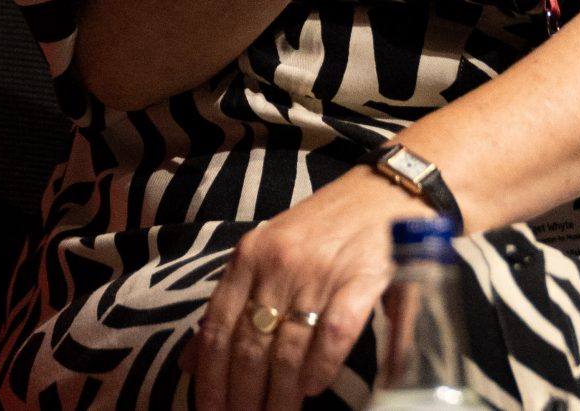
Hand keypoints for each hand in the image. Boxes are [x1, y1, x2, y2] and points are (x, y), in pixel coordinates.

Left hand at [190, 167, 435, 410]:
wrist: (388, 188)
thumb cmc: (327, 225)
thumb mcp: (269, 251)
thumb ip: (233, 301)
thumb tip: (191, 360)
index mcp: (249, 255)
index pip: (217, 327)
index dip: (211, 378)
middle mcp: (279, 262)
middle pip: (250, 346)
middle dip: (244, 396)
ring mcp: (320, 271)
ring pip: (288, 348)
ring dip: (280, 394)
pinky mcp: (362, 278)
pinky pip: (334, 333)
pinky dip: (322, 365)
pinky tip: (314, 387)